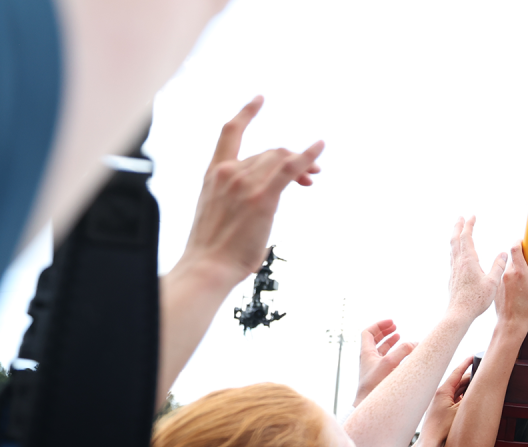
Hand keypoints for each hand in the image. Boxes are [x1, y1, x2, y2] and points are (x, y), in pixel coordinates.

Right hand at [179, 96, 324, 286]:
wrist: (207, 265)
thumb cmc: (213, 247)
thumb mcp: (218, 211)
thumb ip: (236, 196)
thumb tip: (257, 201)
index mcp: (214, 173)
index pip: (229, 133)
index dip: (247, 113)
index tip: (260, 99)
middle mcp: (229, 172)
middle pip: (269, 152)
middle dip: (292, 159)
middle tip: (310, 177)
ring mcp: (245, 183)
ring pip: (281, 160)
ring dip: (302, 164)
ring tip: (313, 177)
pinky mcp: (262, 197)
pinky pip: (290, 168)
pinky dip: (308, 155)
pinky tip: (320, 147)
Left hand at [354, 320, 416, 406]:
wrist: (368, 407)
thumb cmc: (375, 387)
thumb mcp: (390, 363)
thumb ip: (404, 350)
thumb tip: (415, 343)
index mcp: (366, 353)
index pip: (368, 332)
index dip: (379, 325)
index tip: (392, 323)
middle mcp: (368, 360)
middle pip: (374, 340)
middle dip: (385, 332)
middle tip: (395, 327)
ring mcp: (374, 369)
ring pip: (381, 351)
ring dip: (390, 343)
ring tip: (399, 337)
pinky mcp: (380, 378)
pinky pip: (386, 362)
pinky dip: (394, 356)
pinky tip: (403, 357)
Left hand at [421, 357, 473, 443]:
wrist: (431, 443)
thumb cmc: (443, 428)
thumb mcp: (461, 410)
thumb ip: (470, 397)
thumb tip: (480, 389)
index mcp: (443, 391)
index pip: (457, 372)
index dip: (466, 364)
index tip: (473, 356)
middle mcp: (439, 395)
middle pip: (458, 382)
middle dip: (470, 378)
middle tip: (483, 374)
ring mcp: (439, 403)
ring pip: (456, 392)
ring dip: (467, 389)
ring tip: (479, 386)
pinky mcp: (440, 412)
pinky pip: (454, 401)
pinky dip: (463, 399)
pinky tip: (470, 401)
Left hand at [447, 217, 507, 318]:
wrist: (459, 313)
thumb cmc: (476, 300)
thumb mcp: (492, 282)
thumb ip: (498, 267)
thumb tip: (504, 254)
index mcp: (469, 261)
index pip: (467, 237)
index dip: (469, 225)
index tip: (472, 215)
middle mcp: (459, 263)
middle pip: (455, 239)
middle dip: (458, 226)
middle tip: (460, 217)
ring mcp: (454, 270)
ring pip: (452, 248)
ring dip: (455, 237)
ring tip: (458, 232)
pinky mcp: (453, 278)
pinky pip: (453, 258)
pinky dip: (456, 249)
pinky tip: (459, 254)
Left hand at [495, 242, 527, 327]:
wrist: (511, 323)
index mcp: (520, 272)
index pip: (515, 248)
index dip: (518, 242)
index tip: (523, 241)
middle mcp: (508, 273)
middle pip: (513, 259)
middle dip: (521, 260)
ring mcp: (500, 280)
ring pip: (508, 269)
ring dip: (515, 271)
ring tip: (523, 285)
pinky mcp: (496, 288)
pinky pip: (503, 279)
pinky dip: (509, 281)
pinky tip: (516, 292)